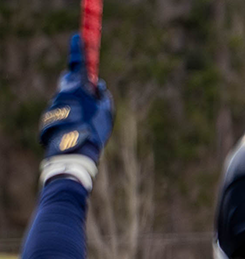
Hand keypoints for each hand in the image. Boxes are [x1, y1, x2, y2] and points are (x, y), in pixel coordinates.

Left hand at [39, 34, 112, 170]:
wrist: (73, 147)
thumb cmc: (93, 128)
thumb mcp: (106, 111)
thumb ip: (103, 96)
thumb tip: (99, 88)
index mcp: (80, 86)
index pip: (80, 62)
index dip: (79, 48)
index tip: (78, 37)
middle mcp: (64, 90)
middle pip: (69, 78)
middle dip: (77, 81)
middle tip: (87, 90)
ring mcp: (55, 102)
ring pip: (65, 96)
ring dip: (74, 103)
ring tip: (85, 119)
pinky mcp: (49, 113)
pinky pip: (61, 110)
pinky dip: (69, 115)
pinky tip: (76, 127)